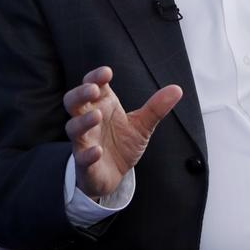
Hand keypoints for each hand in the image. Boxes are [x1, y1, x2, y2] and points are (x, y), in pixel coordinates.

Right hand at [63, 66, 181, 198]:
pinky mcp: (85, 163)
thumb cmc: (122, 144)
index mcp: (102, 105)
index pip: (91, 84)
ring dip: (83, 121)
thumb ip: (156, 107)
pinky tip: (97, 151)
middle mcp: (89, 120)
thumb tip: (177, 89)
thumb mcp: (142, 125)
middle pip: (73, 101)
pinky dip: (87, 154)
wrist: (114, 176)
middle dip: (80, 93)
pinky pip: (81, 158)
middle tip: (93, 89)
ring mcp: (84, 141)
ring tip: (97, 116)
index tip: (107, 73)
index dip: (95, 77)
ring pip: (73, 127)